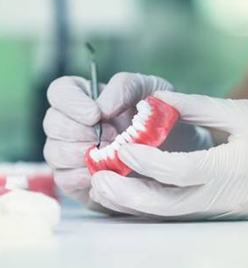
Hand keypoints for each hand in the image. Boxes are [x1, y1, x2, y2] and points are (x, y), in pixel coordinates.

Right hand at [43, 73, 211, 209]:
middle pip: (52, 123)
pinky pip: (65, 179)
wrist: (176, 152)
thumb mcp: (150, 90)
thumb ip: (125, 87)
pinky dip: (84, 176)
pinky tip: (106, 172)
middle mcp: (73, 124)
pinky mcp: (78, 181)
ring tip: (113, 155)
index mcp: (87, 98)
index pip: (60, 91)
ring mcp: (72, 153)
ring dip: (83, 154)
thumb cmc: (161, 117)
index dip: (71, 102)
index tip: (95, 114)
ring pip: (54, 152)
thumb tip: (101, 107)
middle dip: (80, 132)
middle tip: (112, 137)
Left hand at [90, 91, 247, 220]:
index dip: (147, 160)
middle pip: (164, 204)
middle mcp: (219, 197)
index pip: (180, 170)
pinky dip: (150, 203)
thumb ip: (199, 107)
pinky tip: (133, 191)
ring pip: (167, 213)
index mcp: (230, 170)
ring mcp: (218, 209)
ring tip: (104, 186)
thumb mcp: (245, 114)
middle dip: (126, 194)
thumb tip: (160, 101)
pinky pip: (177, 211)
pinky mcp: (218, 210)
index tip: (122, 147)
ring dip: (133, 202)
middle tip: (97, 178)